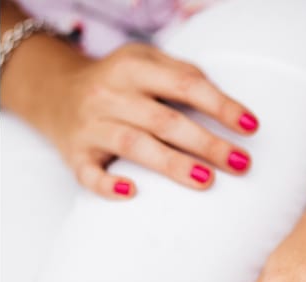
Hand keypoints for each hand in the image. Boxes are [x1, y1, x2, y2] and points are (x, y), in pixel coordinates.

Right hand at [12, 38, 258, 199]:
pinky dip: (109, 185)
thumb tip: (226, 107)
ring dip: (172, 164)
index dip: (219, 105)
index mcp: (133, 66)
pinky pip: (90, 174)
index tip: (250, 126)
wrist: (55, 92)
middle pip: (164, 119)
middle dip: (206, 142)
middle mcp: (110, 94)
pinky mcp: (75, 156)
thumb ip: (179, 76)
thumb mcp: (143, 64)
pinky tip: (132, 194)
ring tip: (206, 180)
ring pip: (135, 146)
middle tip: (240, 163)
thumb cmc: (116, 83)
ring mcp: (91, 126)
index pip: (184, 84)